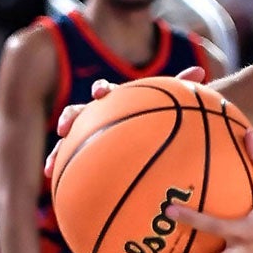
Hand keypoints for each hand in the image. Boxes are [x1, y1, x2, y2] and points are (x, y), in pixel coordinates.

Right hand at [45, 66, 205, 177]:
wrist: (154, 131)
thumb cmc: (162, 114)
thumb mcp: (171, 103)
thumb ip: (181, 87)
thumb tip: (201, 71)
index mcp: (117, 100)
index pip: (105, 90)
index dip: (101, 90)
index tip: (101, 94)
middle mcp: (98, 115)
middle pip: (79, 112)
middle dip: (70, 118)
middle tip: (66, 128)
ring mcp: (90, 133)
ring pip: (69, 140)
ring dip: (58, 151)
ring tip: (50, 167)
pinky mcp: (87, 151)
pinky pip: (71, 161)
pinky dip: (62, 169)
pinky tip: (55, 182)